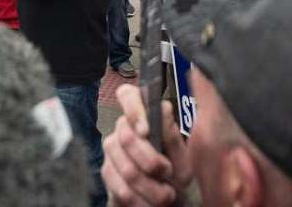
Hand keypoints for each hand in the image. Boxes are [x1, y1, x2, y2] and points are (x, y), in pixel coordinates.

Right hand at [102, 84, 192, 205]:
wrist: (169, 205)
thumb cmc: (177, 178)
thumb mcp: (183, 159)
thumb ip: (172, 136)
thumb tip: (163, 107)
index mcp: (145, 118)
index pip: (128, 95)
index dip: (133, 109)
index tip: (146, 130)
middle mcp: (124, 130)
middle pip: (127, 137)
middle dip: (151, 161)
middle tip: (168, 173)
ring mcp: (113, 152)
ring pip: (126, 167)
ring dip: (151, 187)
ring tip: (166, 194)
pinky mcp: (107, 174)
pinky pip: (120, 188)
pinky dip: (141, 200)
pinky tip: (150, 203)